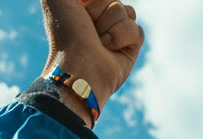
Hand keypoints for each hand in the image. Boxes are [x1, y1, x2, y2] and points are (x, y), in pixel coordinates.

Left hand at [40, 0, 142, 119]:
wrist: (79, 67)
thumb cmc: (66, 34)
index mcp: (84, 7)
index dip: (92, 1)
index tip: (81, 11)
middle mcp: (101, 19)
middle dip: (101, 10)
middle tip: (89, 28)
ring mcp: (118, 33)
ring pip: (128, 11)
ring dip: (110, 25)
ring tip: (99, 42)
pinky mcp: (132, 47)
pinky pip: (136, 29)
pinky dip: (122, 37)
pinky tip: (110, 50)